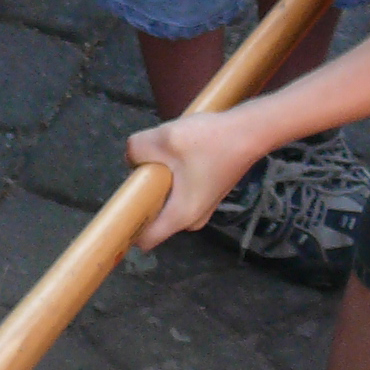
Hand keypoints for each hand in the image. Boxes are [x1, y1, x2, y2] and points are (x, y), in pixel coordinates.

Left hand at [127, 111, 260, 244]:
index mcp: (180, 216)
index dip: (127, 227)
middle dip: (144, 194)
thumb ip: (136, 150)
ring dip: (159, 181)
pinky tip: (181, 154)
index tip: (119, 206)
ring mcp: (202, 209)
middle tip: (146, 167)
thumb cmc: (210, 140)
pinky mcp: (207, 195)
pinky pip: (178, 192)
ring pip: (165, 200)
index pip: (144, 239)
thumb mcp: (163, 138)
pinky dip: (173, 177)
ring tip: (167, 156)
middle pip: (153, 215)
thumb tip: (132, 158)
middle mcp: (192, 221)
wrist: (250, 131)